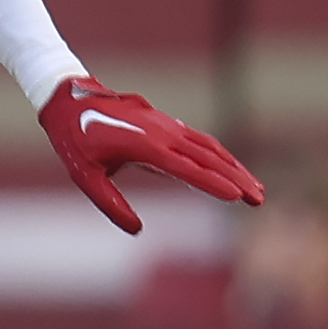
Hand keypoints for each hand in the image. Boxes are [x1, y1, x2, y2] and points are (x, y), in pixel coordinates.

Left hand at [38, 76, 263, 235]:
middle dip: (236, 179)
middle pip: (208, 158)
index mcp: (144, 146)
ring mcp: (166, 125)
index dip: (212, 183)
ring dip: (234, 167)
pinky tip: (231, 168)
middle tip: (259, 200)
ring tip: (255, 189)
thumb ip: (110, 203)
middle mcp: (162, 133)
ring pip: (209, 147)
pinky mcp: (166, 123)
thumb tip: (137, 230)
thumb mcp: (84, 176)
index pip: (187, 168)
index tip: (236, 197)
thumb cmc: (74, 139)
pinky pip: (199, 139)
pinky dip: (219, 155)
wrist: (68, 98)